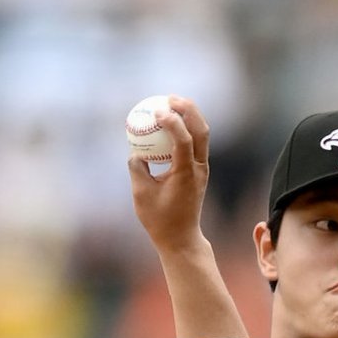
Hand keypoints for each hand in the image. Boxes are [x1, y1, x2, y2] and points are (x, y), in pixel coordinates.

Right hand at [128, 95, 210, 254]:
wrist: (181, 239)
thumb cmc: (159, 220)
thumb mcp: (141, 194)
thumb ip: (137, 169)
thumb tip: (134, 151)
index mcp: (186, 174)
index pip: (184, 140)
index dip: (172, 121)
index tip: (157, 111)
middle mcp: (198, 169)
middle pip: (201, 130)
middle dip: (188, 109)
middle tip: (169, 98)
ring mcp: (202, 169)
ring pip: (203, 134)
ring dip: (190, 115)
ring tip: (173, 103)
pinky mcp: (199, 171)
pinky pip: (197, 142)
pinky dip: (187, 128)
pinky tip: (173, 121)